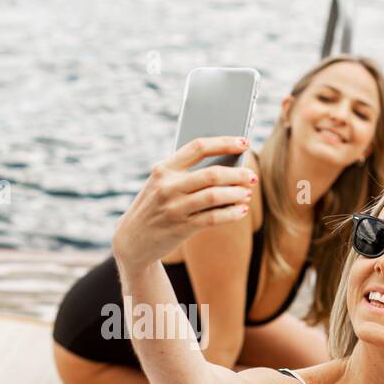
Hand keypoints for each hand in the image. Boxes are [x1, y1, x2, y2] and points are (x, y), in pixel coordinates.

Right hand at [112, 136, 254, 270]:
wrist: (131, 240)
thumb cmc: (154, 207)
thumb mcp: (161, 185)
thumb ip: (186, 174)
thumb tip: (228, 167)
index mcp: (164, 169)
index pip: (198, 147)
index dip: (225, 143)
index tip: (244, 142)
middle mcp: (168, 186)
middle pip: (212, 174)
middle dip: (237, 174)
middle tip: (251, 176)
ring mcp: (174, 208)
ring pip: (215, 196)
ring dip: (236, 194)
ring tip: (247, 193)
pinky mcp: (181, 227)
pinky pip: (213, 218)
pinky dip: (231, 214)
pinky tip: (241, 211)